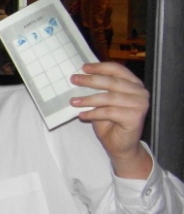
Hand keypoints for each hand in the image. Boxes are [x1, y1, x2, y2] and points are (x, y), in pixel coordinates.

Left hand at [70, 61, 152, 178]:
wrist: (121, 146)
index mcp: (133, 84)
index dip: (100, 67)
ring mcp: (140, 104)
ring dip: (88, 99)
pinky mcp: (135, 117)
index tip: (83, 67)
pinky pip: (109, 112)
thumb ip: (97, 89)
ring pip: (109, 98)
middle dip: (90, 80)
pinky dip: (93, 113)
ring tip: (73, 101)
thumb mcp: (101, 102)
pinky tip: (82, 116)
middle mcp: (140, 92)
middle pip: (112, 82)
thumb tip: (78, 77)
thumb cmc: (110, 122)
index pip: (117, 69)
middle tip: (73, 79)